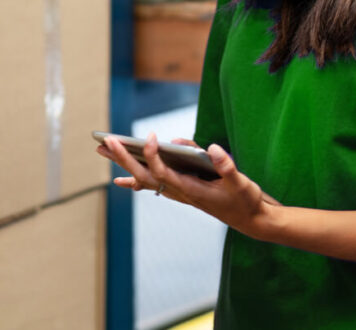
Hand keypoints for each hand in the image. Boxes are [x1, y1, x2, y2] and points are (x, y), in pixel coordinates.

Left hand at [96, 132, 276, 238]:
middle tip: (105, 141)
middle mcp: (180, 193)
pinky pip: (153, 185)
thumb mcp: (241, 182)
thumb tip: (211, 147)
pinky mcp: (182, 191)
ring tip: (105, 150)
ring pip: (145, 179)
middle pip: (144, 175)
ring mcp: (179, 193)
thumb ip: (226, 166)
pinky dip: (136, 181)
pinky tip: (122, 180)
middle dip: (125, 157)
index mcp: (191, 190)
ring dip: (125, 164)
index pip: (163, 172)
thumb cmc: (245, 200)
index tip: (152, 136)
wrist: (250, 219)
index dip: (154, 155)